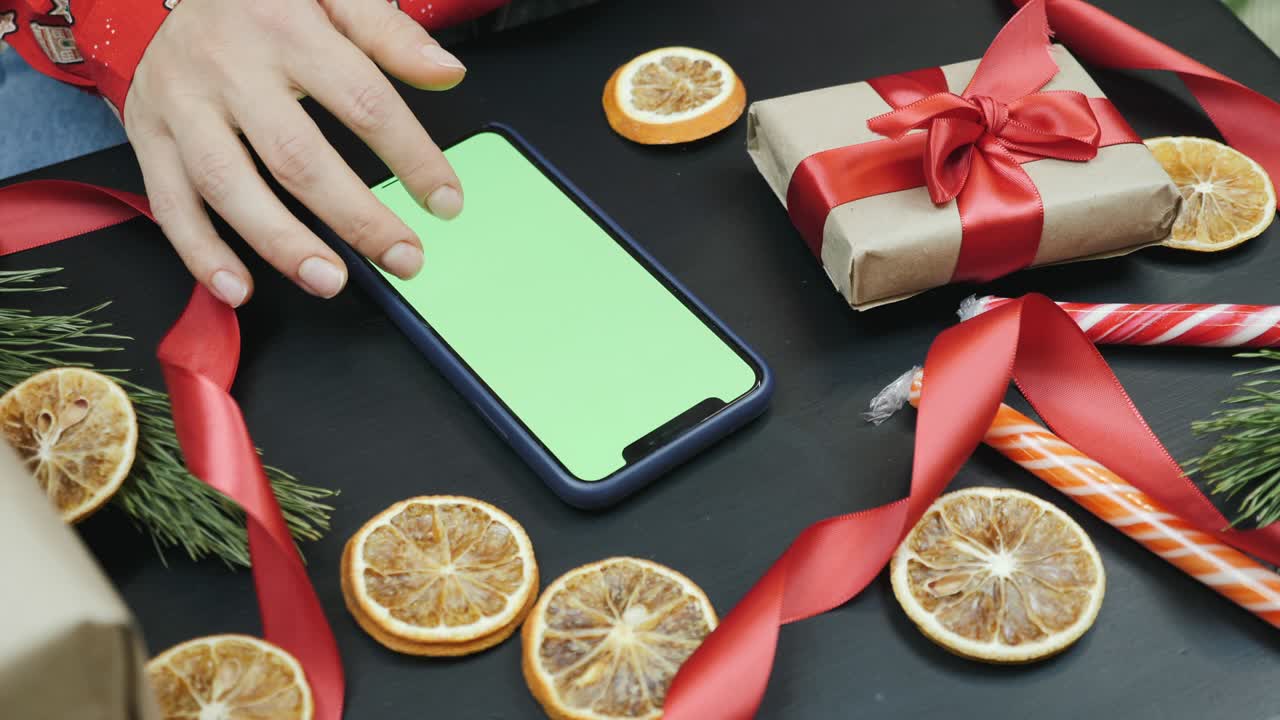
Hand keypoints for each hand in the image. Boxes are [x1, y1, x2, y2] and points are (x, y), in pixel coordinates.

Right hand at [125, 0, 466, 305]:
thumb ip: (388, 32)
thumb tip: (447, 72)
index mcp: (286, 27)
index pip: (363, 101)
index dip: (412, 157)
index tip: (446, 201)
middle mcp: (229, 67)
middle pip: (297, 156)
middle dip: (356, 217)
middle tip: (404, 258)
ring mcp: (182, 104)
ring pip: (228, 184)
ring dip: (281, 243)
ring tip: (329, 281)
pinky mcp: (148, 133)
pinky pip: (170, 202)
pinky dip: (199, 252)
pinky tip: (237, 287)